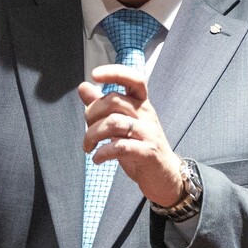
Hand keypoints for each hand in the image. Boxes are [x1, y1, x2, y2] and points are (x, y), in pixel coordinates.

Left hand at [80, 65, 190, 208]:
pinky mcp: (148, 152)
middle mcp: (146, 114)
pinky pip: (121, 146)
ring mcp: (149, 133)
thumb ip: (102, 105)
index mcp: (141, 104)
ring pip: (114, 123)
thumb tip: (83, 87)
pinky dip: (103, 152)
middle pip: (113, 101)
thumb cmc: (140, 146)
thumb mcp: (120, 124)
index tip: (94, 75)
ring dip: (92, 135)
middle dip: (91, 114)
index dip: (115, 72)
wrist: (164, 175)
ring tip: (88, 147)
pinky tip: (97, 158)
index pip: (133, 79)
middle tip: (87, 133)